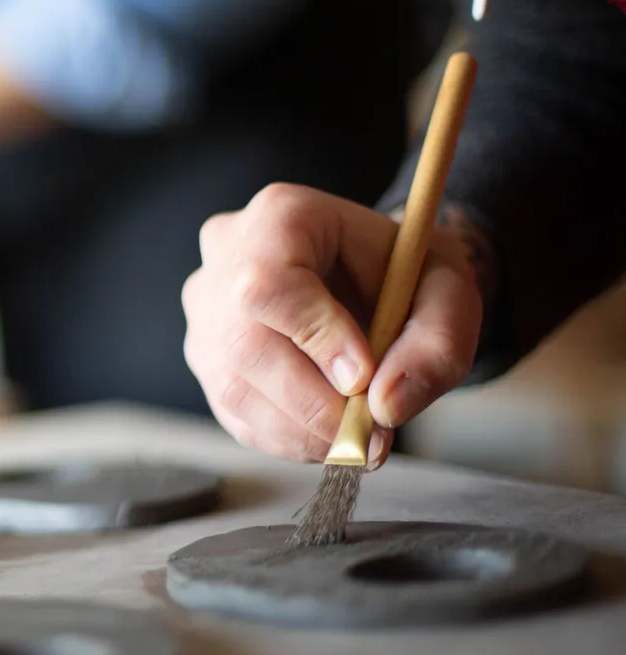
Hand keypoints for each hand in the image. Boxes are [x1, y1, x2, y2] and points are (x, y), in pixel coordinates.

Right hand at [182, 183, 487, 465]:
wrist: (377, 278)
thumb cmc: (407, 274)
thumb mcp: (449, 292)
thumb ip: (435, 344)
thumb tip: (385, 406)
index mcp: (280, 216)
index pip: (268, 284)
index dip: (314, 338)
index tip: (364, 378)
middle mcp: (226, 259)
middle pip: (244, 344)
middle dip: (313, 403)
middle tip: (373, 430)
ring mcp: (206, 311)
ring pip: (234, 387)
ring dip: (303, 429)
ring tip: (360, 434)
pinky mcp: (206, 359)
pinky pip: (233, 414)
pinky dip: (288, 437)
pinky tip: (328, 428)